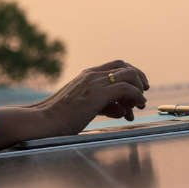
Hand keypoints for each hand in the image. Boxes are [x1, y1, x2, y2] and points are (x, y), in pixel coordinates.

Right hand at [0, 60, 149, 151]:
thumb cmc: (60, 118)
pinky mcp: (97, 94)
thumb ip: (104, 106)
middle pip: (125, 66)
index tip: (138, 87)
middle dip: (139, 77)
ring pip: (128, 75)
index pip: (115, 65)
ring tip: (140, 104)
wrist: (43, 121)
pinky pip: (125, 89)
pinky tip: (135, 107)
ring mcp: (94, 83)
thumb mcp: (84, 108)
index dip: (130, 74)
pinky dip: (136, 95)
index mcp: (87, 75)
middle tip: (145, 91)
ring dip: (138, 88)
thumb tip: (121, 110)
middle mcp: (92, 75)